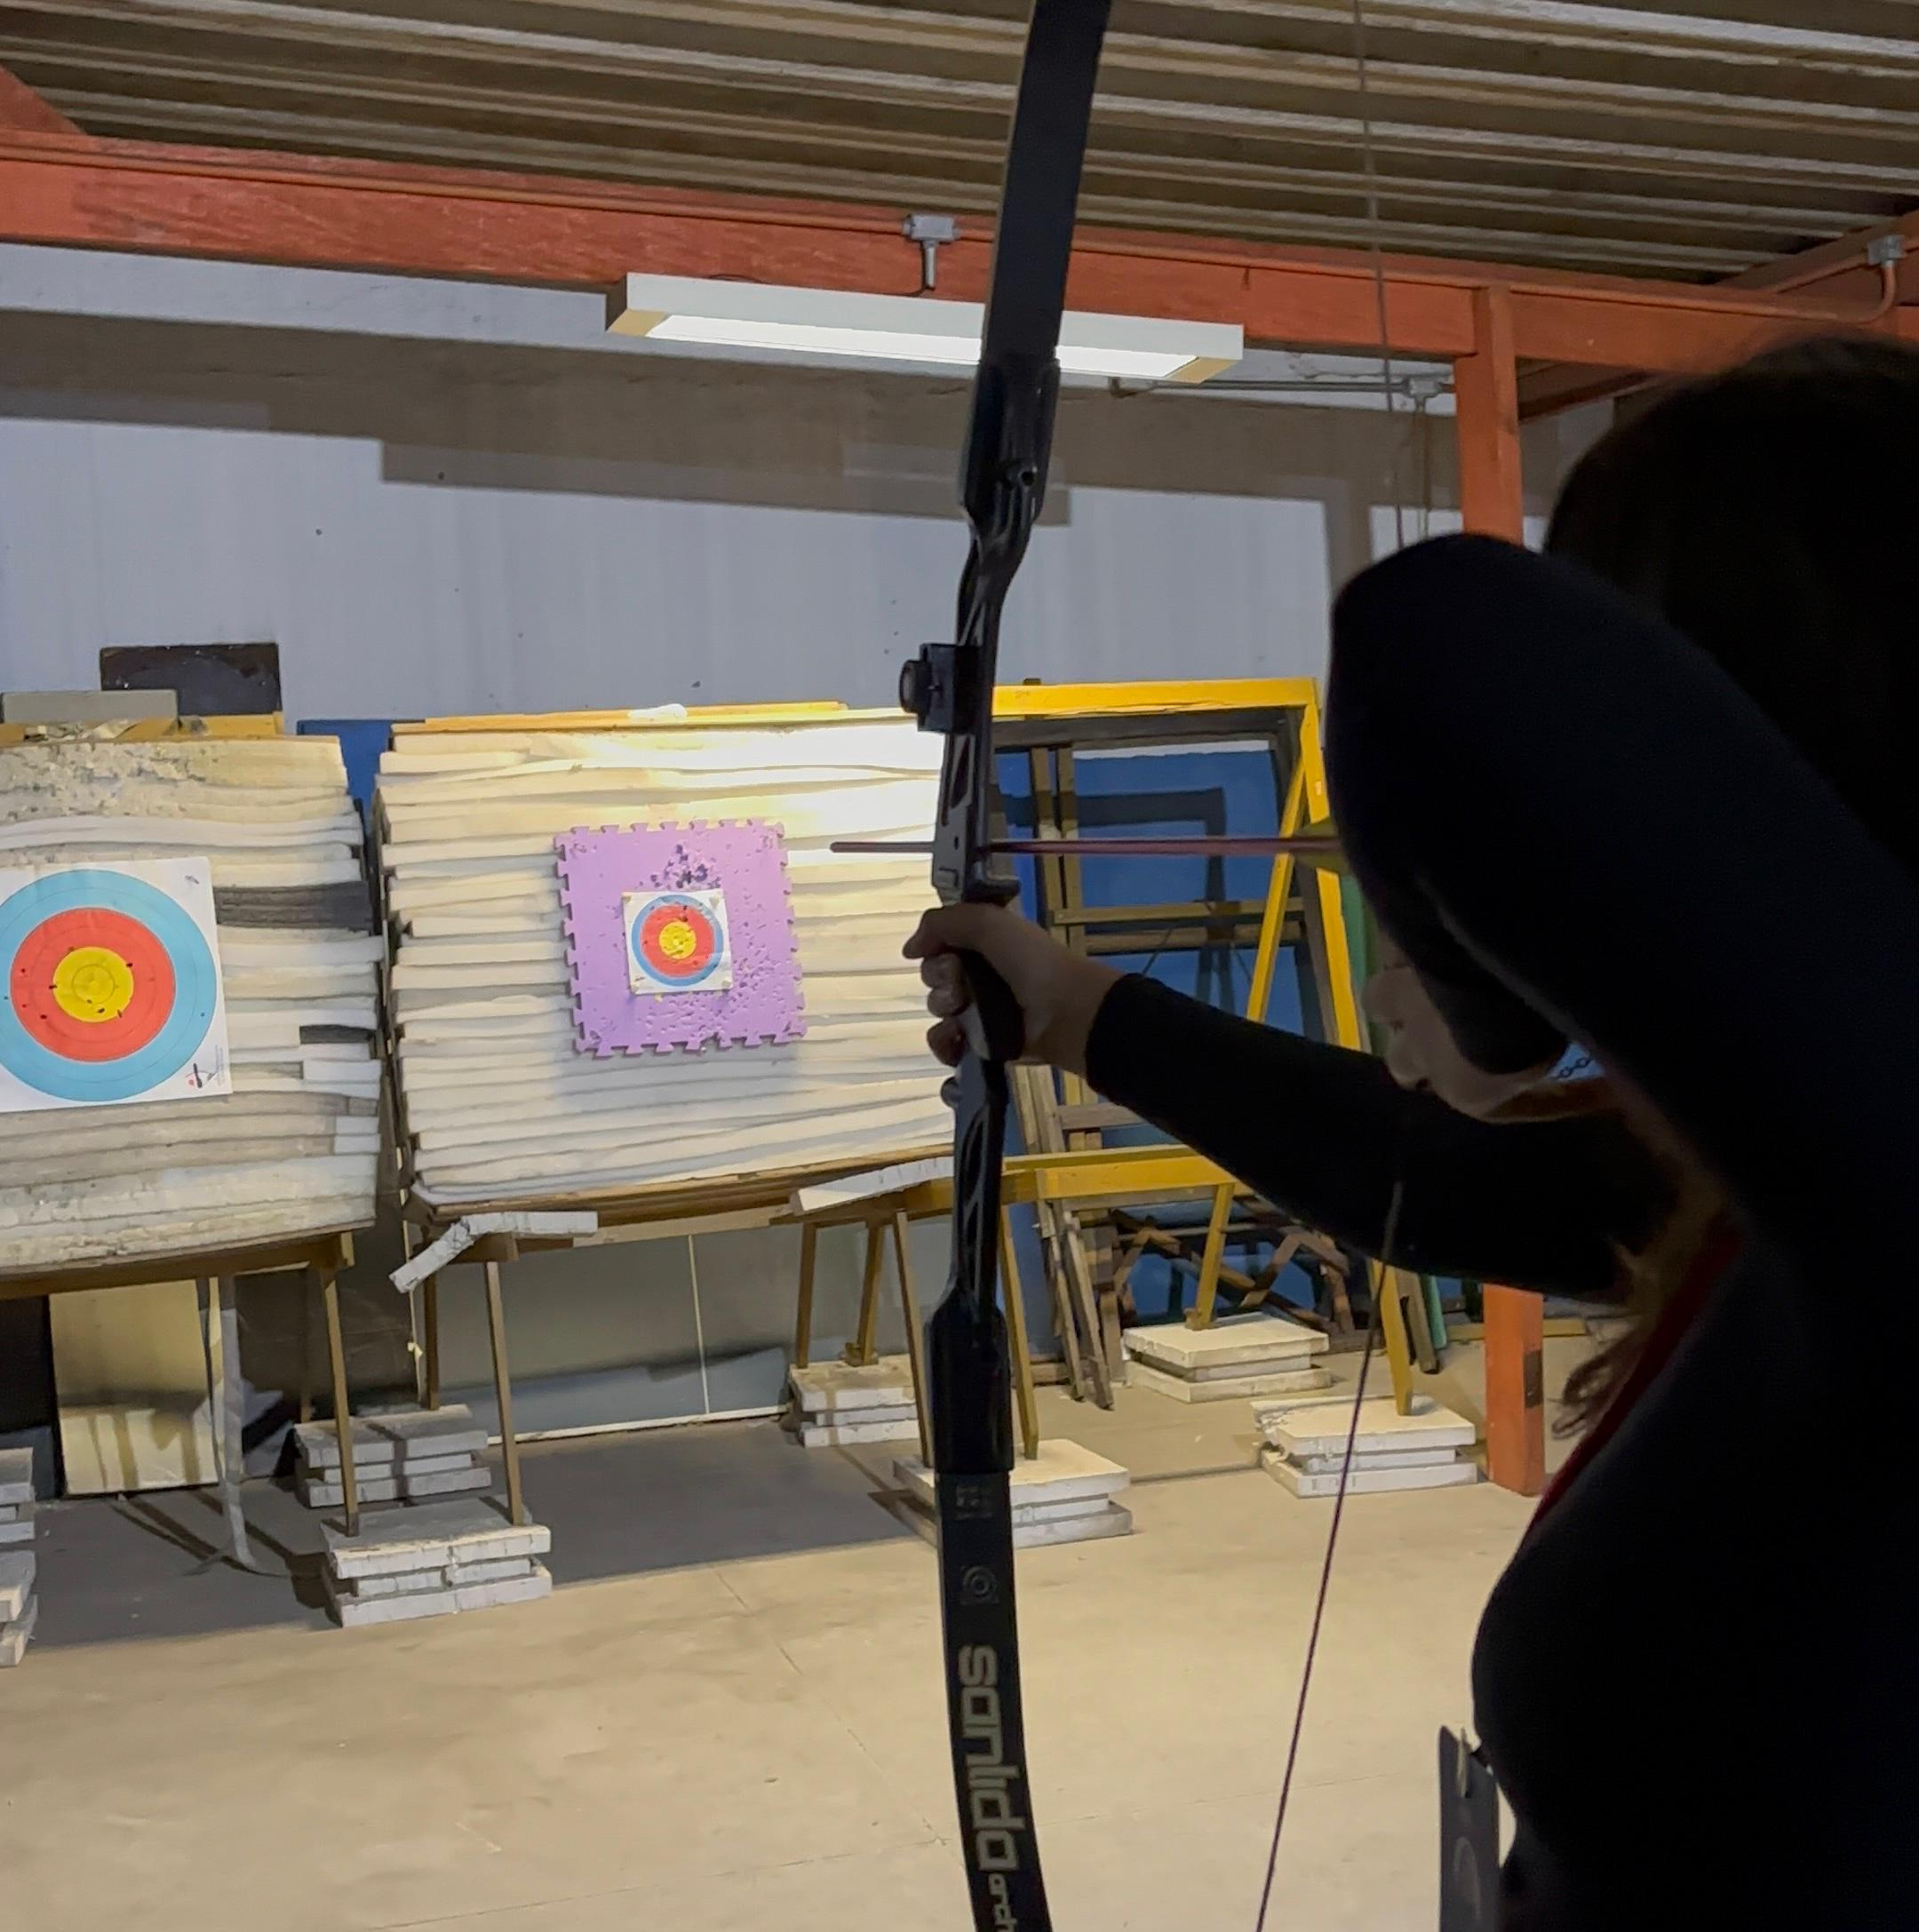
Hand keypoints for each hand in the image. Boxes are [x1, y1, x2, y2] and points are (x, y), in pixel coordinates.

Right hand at [904, 903, 1121, 1075]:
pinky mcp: (982, 1043)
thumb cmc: (1030, 962)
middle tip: (962, 984)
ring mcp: (980, 1010)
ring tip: (965, 1011)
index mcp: (984, 943)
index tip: (945, 952)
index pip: (939, 944)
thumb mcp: (989, 922)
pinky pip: (945, 1043)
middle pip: (933, 976)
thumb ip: (942, 922)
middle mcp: (979, 974)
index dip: (936, 947)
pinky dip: (944, 1043)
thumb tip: (910, 949)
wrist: (1064, 1011)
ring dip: (944, 1009)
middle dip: (940, 979)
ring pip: (937, 1009)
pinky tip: (955, 1039)